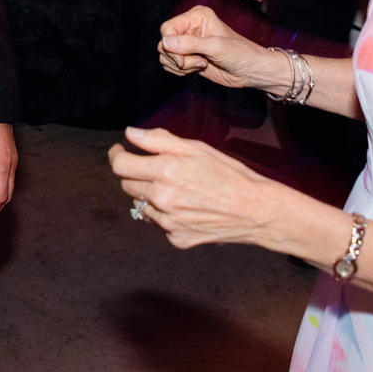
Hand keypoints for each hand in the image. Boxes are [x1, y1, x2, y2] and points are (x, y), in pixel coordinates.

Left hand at [109, 125, 298, 249]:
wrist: (255, 210)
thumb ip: (158, 140)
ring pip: (141, 206)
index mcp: (165, 171)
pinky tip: (186, 208)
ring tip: (176, 189)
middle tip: (152, 168)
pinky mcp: (177, 238)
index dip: (117, 155)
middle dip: (135, 174)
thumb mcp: (196, 148)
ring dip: (150, 196)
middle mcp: (162, 198)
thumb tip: (131, 133)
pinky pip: (160, 224)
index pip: (120, 165)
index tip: (120, 151)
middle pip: (127, 186)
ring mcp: (168, 222)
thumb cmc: (229, 174)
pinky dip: (167, 215)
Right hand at [159, 5, 274, 89]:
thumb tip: (165, 42)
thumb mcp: (215, 47)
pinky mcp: (188, 57)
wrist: (250, 70)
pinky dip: (180, 71)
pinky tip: (199, 68)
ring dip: (181, 65)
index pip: (168, 28)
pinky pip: (170, 64)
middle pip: (164, 43)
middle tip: (198, 61)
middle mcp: (189, 27)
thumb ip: (190, 44)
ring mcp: (188, 43)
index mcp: (197, 16)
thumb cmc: (240, 53)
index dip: (170, 45)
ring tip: (201, 63)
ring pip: (165, 55)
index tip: (182, 59)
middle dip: (177, 57)